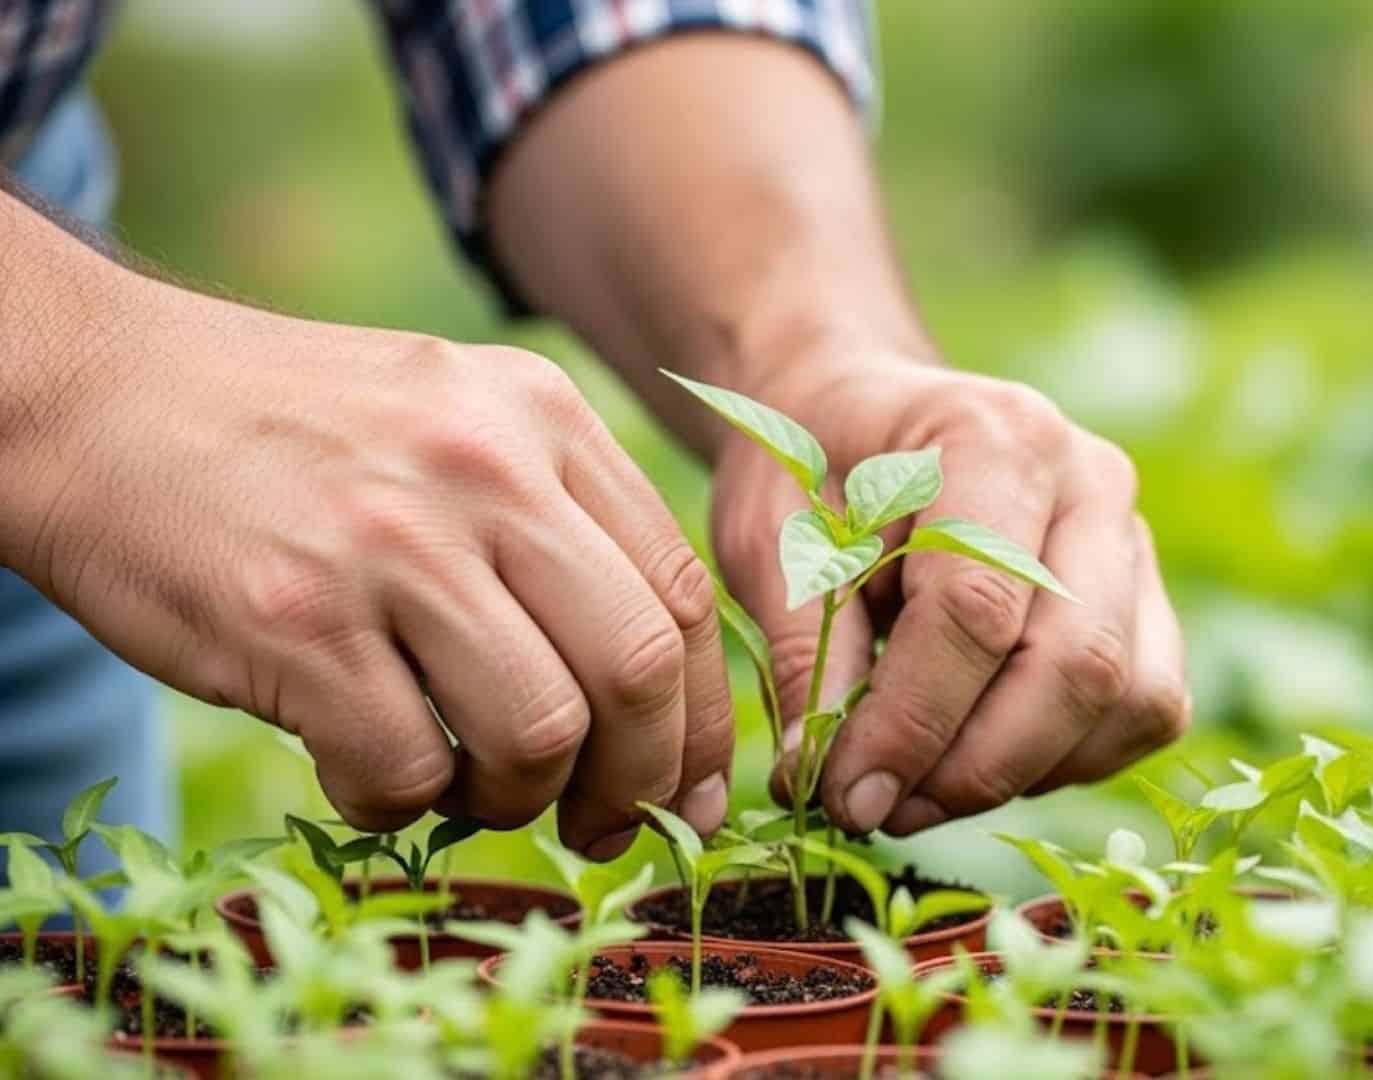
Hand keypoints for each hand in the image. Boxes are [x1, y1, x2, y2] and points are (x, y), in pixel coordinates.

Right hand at [1, 277, 733, 856]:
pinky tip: (363, 771)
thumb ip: (562, 524)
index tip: (685, 789)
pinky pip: (403, 770)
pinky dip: (397, 805)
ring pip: (539, 730)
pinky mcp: (296, 620)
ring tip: (465, 788)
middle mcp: (487, 469)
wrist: (97, 394)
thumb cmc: (294, 436)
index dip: (700, 718)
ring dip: (516, 799)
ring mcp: (393, 543)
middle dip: (639, 779)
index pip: (682, 593)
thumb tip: (662, 699)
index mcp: (545, 420)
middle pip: (640, 667)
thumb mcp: (458, 420)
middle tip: (602, 824)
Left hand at [709, 357, 1188, 835]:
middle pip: (1077, 663)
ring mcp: (1134, 540)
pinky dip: (1067, 761)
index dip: (914, 721)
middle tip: (884, 810)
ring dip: (1023, 773)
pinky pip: (1144, 712)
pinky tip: (980, 755)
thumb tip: (821, 780)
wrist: (860, 421)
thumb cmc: (811, 474)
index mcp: (995, 436)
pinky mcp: (1149, 600)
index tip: (848, 793)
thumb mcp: (773, 542)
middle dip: (977, 767)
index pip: (978, 606)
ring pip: (1127, 700)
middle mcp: (1092, 482)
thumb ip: (804, 657)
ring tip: (921, 789)